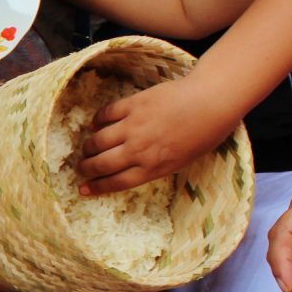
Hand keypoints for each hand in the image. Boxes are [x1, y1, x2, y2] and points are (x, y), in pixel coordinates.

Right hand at [75, 77, 241, 194]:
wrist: (211, 101)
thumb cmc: (205, 133)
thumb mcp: (182, 160)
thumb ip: (157, 165)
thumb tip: (136, 166)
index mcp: (152, 167)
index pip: (116, 182)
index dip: (97, 187)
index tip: (84, 189)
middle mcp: (138, 150)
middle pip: (102, 164)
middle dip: (87, 169)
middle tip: (80, 169)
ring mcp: (133, 126)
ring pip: (99, 141)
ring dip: (89, 147)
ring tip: (86, 149)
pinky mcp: (133, 105)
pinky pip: (107, 114)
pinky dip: (97, 120)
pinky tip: (94, 124)